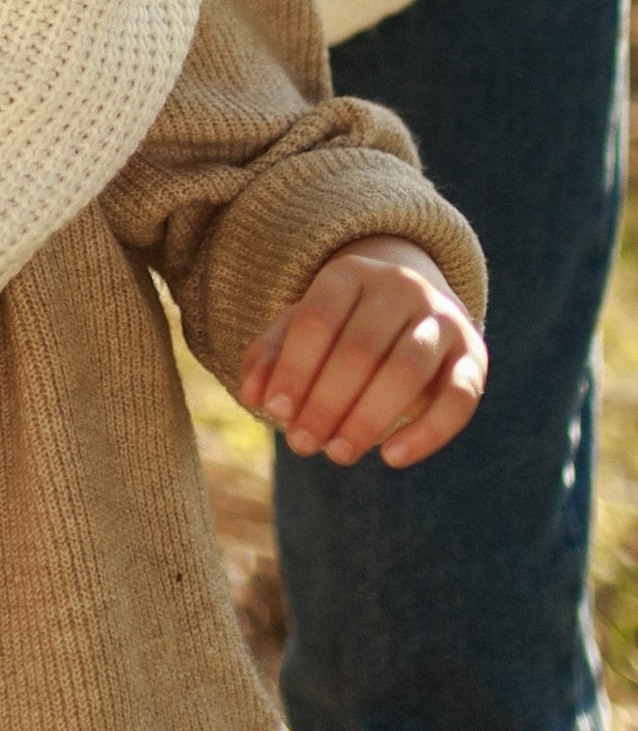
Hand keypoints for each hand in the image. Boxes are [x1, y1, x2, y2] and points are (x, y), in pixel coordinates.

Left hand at [238, 237, 485, 469]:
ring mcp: (443, 319)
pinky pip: (458, 398)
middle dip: (326, 403)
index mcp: (351, 273)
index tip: (276, 411)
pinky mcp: (475, 355)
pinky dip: (427, 433)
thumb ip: (271, 356)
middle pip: (360, 349)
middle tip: (302, 443)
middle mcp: (402, 287)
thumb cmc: (343, 324)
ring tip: (338, 454)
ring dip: (368, 419)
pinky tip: (391, 457)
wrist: (414, 304)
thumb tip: (254, 396)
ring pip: (407, 371)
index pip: (318, 319)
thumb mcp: (302, 327)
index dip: (294, 368)